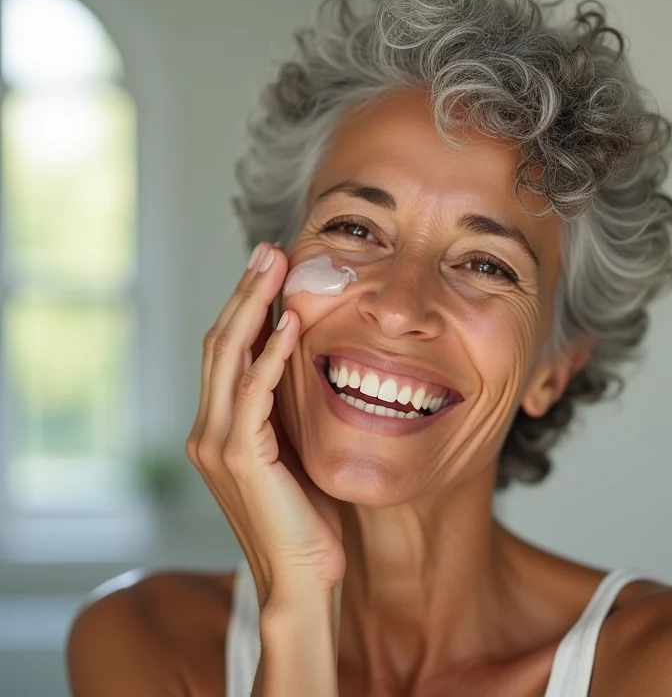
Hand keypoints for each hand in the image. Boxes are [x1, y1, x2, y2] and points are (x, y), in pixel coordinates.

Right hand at [185, 244, 344, 602]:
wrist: (304, 577)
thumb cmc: (305, 514)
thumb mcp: (292, 445)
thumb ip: (285, 406)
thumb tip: (303, 354)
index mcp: (219, 427)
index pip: (227, 352)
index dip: (245, 306)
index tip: (270, 268)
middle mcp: (208, 430)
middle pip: (221, 343)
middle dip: (245, 292)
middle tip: (269, 250)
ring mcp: (218, 444)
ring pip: (229, 358)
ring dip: (253, 306)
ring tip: (275, 266)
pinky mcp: (240, 458)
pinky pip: (254, 393)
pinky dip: (271, 354)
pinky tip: (289, 322)